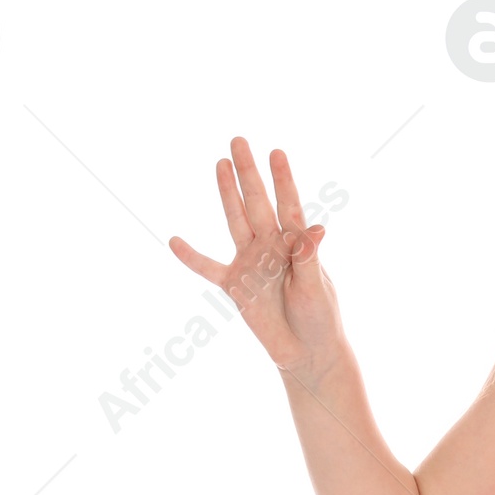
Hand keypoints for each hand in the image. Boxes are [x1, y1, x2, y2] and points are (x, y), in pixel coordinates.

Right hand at [169, 136, 342, 379]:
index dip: (283, 179)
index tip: (276, 152)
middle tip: (238, 141)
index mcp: (295, 245)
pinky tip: (175, 241)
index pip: (288, 205)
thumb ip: (309, 259)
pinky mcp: (235, 286)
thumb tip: (317, 228)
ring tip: (220, 163)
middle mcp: (271, 247)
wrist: (307, 353)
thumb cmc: (320, 319)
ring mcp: (251, 263)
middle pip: (257, 203)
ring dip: (227, 194)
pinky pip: (208, 268)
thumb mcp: (316, 289)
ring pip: (235, 221)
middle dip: (248, 173)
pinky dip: (191, 258)